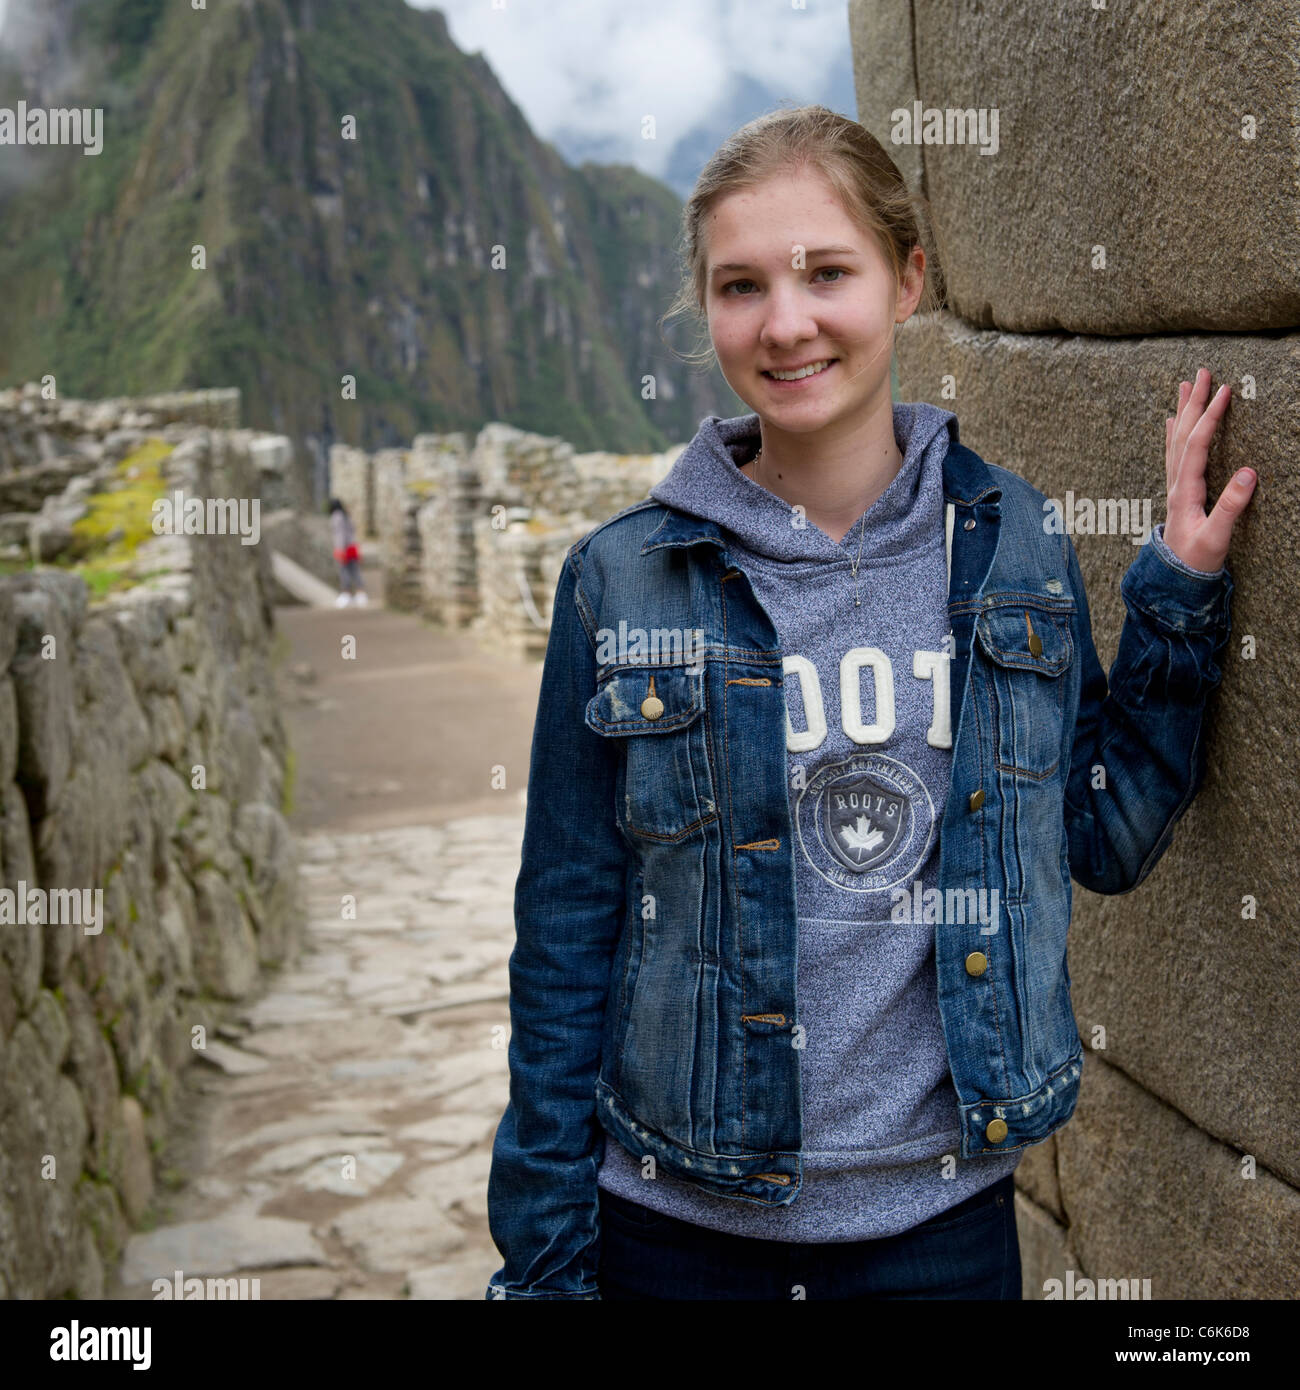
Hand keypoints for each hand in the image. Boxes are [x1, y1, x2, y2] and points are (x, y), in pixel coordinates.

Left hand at [1162, 368, 1256, 572]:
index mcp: (1186, 491)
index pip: (1197, 444)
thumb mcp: (1217, 538)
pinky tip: (1171, 422)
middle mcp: (1176, 484)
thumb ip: (1231, 507)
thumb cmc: (1197, 561)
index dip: (1211, 416)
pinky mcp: (1179, 493)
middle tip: (1201, 372)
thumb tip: (1248, 472)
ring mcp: (1175, 487)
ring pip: (1176, 441)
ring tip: (1185, 386)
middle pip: (1182, 435)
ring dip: (1182, 412)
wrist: (1174, 580)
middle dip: (1193, 402)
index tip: (1224, 390)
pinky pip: (1173, 455)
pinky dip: (1173, 434)